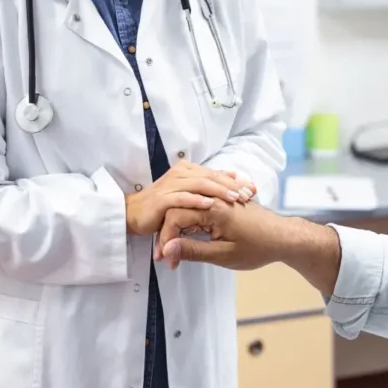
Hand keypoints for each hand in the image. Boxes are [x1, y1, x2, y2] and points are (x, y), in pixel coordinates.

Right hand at [125, 160, 255, 235]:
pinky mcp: (162, 199)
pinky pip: (181, 198)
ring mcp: (171, 185)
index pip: (218, 174)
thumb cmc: (162, 209)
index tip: (255, 190)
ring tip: (235, 199)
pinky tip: (208, 205)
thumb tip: (231, 175)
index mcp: (189, 171)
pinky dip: (195, 200)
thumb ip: (208, 187)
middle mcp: (181, 174)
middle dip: (232, 186)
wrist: (132, 215)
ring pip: (199, 185)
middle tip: (249, 195)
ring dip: (218, 192)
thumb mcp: (189, 197)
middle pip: (211, 177)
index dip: (237, 181)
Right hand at [153, 199, 288, 269]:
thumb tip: (168, 248)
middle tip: (167, 258)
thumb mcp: (224, 255)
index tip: (167, 259)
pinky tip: (189, 234)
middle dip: (168, 233)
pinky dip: (189, 221)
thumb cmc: (258, 247)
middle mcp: (214, 198)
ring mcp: (219, 198)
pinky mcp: (223, 202)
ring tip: (175, 248)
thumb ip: (193, 250)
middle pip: (178, 208)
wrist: (283, 237)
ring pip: (186, 206)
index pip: (175, 216)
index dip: (166, 238)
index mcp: (214, 208)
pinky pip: (198, 205)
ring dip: (176, 227)